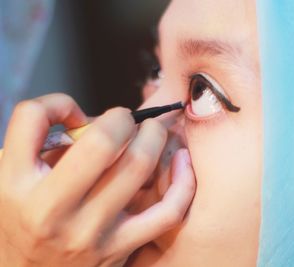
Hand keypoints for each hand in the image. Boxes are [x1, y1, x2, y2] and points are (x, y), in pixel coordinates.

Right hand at [0, 93, 195, 266]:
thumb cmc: (24, 220)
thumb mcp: (12, 179)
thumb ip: (41, 143)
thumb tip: (90, 120)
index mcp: (17, 185)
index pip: (32, 118)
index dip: (57, 103)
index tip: (73, 114)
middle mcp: (52, 210)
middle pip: (102, 142)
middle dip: (122, 118)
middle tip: (125, 119)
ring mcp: (91, 232)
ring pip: (138, 166)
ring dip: (154, 136)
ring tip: (152, 132)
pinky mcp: (121, 248)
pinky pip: (167, 212)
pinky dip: (183, 181)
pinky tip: (181, 161)